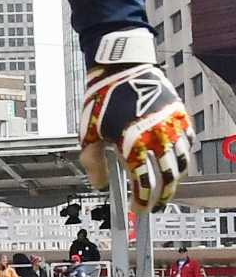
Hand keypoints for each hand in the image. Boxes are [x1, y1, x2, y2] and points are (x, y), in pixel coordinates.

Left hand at [78, 29, 196, 210]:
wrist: (121, 68)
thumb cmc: (102, 98)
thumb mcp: (88, 132)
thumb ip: (93, 162)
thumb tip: (98, 184)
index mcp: (133, 144)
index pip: (144, 183)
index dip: (142, 200)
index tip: (138, 208)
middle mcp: (157, 137)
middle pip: (168, 177)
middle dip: (163, 196)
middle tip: (155, 205)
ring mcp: (173, 126)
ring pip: (182, 162)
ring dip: (174, 178)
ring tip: (164, 186)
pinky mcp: (181, 116)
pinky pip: (187, 143)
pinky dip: (182, 156)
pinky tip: (171, 160)